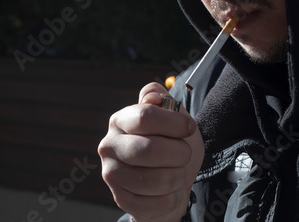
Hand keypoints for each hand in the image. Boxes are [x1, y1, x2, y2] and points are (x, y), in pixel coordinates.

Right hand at [98, 82, 203, 221]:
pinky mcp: (122, 200)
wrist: (170, 182)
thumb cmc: (172, 145)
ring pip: (159, 179)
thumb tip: (152, 96)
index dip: (175, 123)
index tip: (189, 128)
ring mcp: (112, 175)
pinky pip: (159, 202)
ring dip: (178, 176)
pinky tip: (169, 190)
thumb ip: (163, 100)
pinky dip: (173, 196)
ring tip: (176, 171)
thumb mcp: (173, 118)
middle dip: (180, 153)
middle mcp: (109, 146)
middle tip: (184, 153)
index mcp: (120, 120)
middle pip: (150, 149)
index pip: (146, 116)